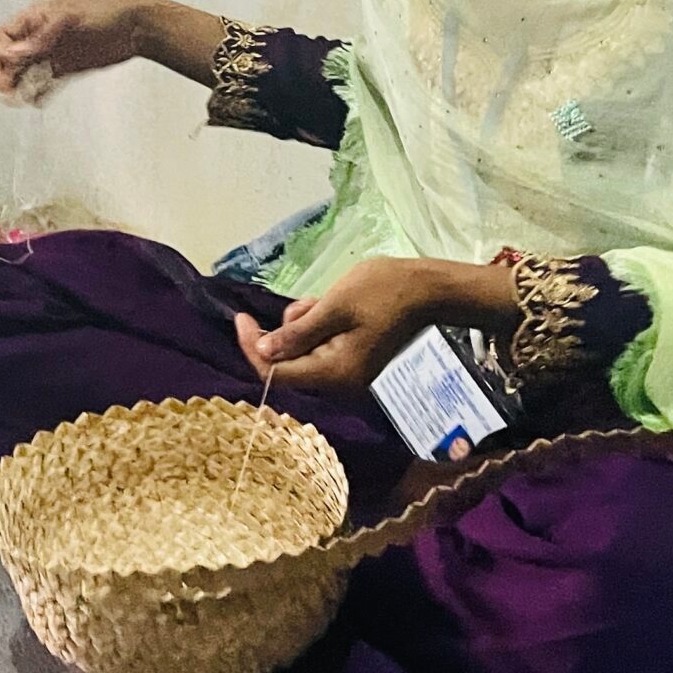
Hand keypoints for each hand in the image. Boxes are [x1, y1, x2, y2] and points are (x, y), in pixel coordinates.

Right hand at [0, 0, 149, 96]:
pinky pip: (46, 83)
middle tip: (2, 87)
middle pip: (11, 55)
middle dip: (3, 71)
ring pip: (25, 72)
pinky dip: (38, 93)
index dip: (3, 49)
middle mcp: (42, 36)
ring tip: (14, 98)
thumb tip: (20, 50)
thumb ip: (44, 34)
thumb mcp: (72, 15)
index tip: (9, 61)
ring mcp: (54, 53)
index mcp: (39, 16)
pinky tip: (34, 101)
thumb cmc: (109, 10)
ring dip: (17, 85)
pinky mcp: (67, 68)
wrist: (137, 28)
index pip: (6, 34)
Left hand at [233, 258, 506, 394]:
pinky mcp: (356, 358)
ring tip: (324, 300)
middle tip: (305, 302)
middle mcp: (341, 381)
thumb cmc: (384, 292)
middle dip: (285, 331)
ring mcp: (350, 371)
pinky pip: (323, 346)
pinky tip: (333, 304)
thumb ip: (298, 332)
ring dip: (303, 324)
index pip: (277, 372)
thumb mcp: (335, 306)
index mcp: (335, 372)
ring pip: (305, 351)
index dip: (253, 348)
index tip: (241, 319)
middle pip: (290, 364)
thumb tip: (263, 351)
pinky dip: (318, 325)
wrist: (430, 290)